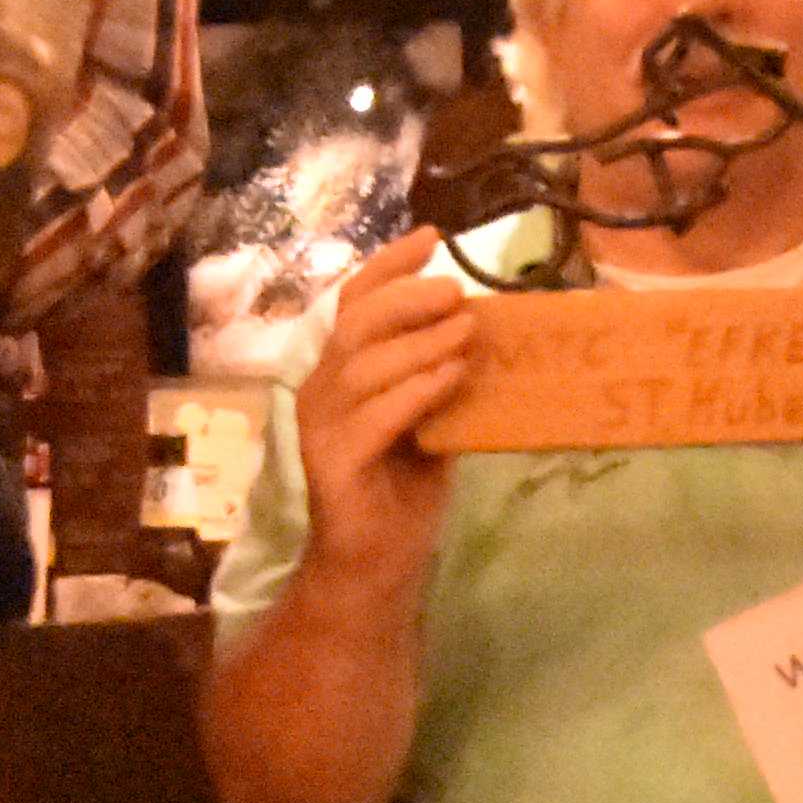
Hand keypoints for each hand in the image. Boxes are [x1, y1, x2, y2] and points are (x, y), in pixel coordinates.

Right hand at [287, 229, 475, 598]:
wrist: (377, 564)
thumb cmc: (404, 490)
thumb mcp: (430, 418)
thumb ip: (440, 375)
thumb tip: (482, 326)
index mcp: (339, 372)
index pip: (354, 302)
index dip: (389, 266)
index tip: (432, 239)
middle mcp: (320, 391)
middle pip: (356, 323)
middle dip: (407, 298)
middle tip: (457, 292)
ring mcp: (321, 428)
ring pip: (364, 365)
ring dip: (419, 343)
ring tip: (466, 332)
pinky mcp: (333, 463)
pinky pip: (375, 416)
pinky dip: (416, 391)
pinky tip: (451, 378)